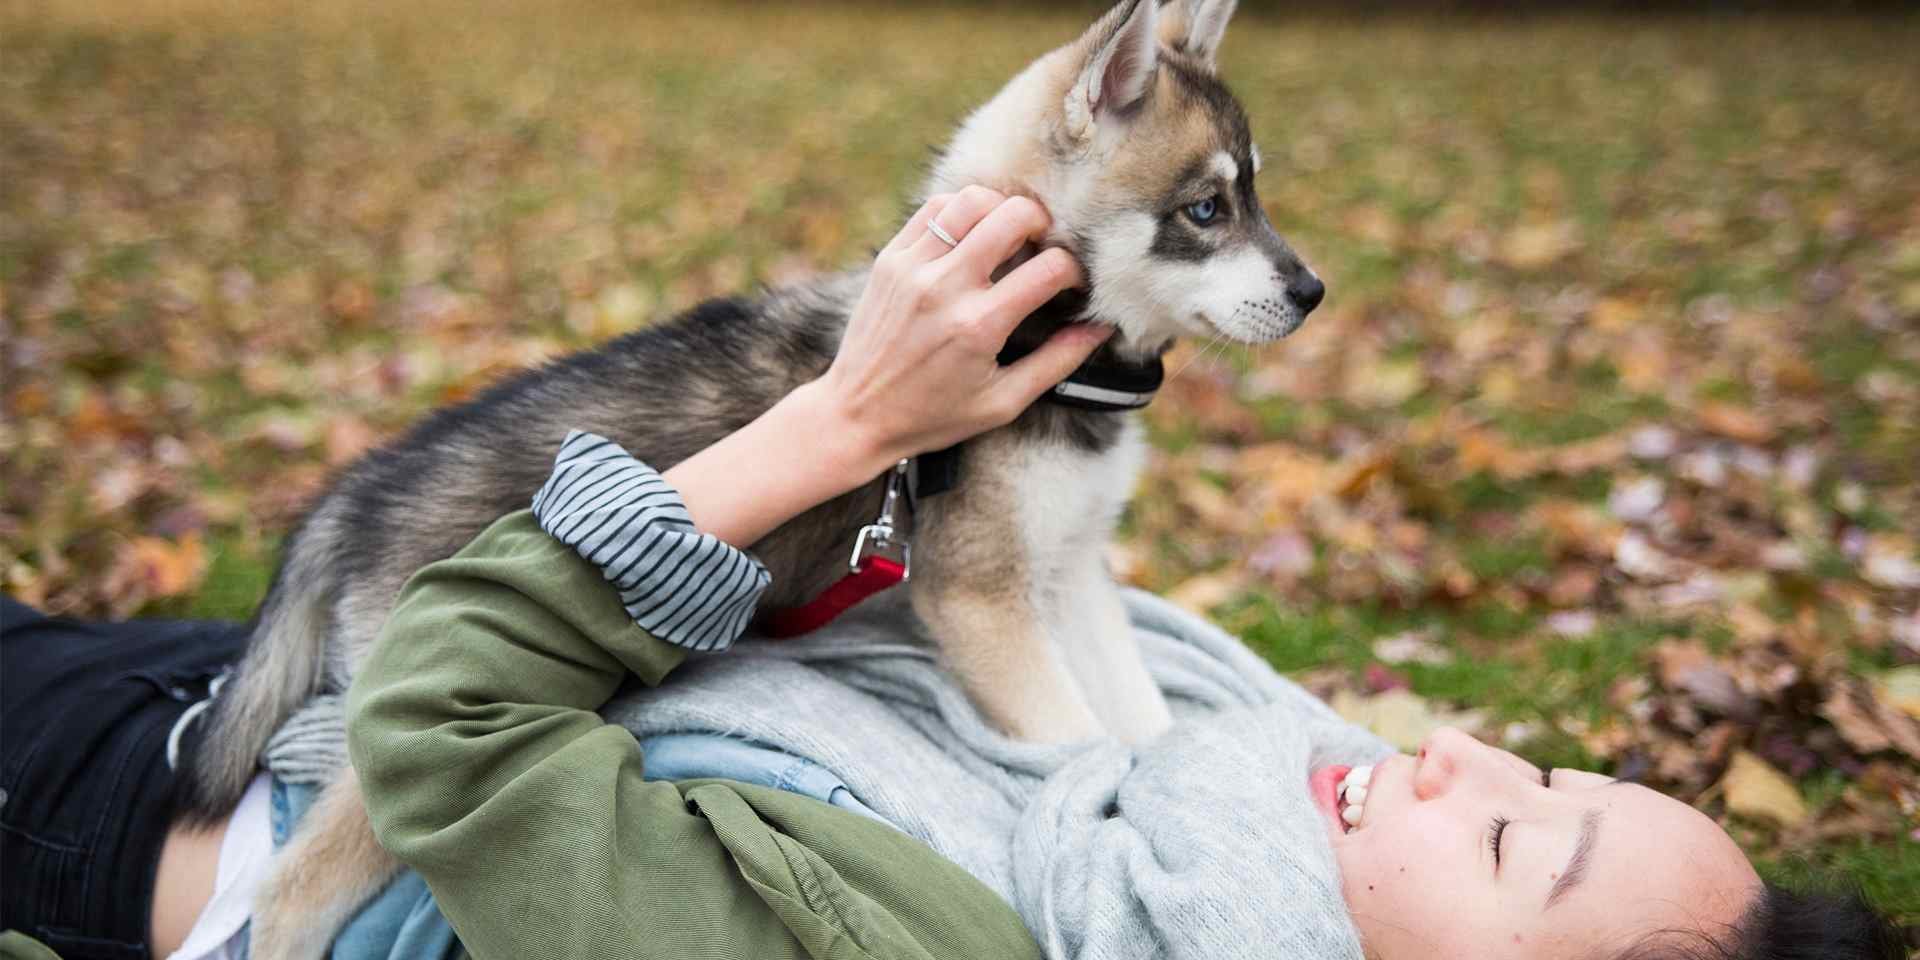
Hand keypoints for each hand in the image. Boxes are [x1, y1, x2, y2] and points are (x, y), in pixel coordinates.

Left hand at [811, 186, 1107, 468]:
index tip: (1071, 285)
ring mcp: (913, 267)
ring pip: (973, 199)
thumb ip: (1057, 363)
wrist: (855, 415)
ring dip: (1001, 209)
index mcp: (979, 326)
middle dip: (1043, 224)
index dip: (1074, 271)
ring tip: (1008, 236)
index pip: (1050, 268)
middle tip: (1042, 248)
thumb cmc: (933, 416)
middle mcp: (946, 288)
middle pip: (1014, 215)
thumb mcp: (1003, 402)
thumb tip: (1100, 328)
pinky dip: (962, 210)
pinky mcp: (889, 258)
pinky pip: (934, 208)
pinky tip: (971, 234)